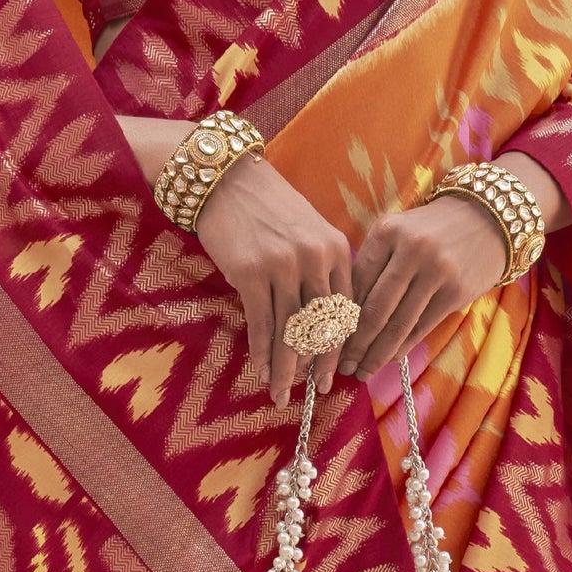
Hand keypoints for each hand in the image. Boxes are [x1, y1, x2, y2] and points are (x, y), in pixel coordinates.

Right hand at [194, 155, 355, 407]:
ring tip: (281, 392)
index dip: (340, 343)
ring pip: (290, 331)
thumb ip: (322, 268)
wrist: (225, 179)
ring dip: (285, 368)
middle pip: (321, 325)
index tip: (337, 368)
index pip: (346, 308)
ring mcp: (283, 267)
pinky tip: (260, 372)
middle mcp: (315, 259)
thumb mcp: (308, 231)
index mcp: (337, 248)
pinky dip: (261, 353)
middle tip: (317, 390)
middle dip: (318, 363)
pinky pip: (261, 325)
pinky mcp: (250, 273)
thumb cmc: (268, 207)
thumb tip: (323, 320)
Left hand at [341, 193, 508, 382]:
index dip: (339, 315)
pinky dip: (403, 347)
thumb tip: (343, 314)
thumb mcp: (396, 233)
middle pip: (374, 309)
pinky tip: (389, 358)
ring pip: (398, 324)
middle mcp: (411, 250)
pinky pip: (422, 327)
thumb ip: (372, 264)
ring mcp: (436, 272)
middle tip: (341, 365)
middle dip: (355, 344)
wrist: (485, 220)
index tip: (329, 337)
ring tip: (362, 371)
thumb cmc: (430, 230)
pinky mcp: (456, 292)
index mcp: (387, 232)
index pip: (356, 283)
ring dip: (377, 354)